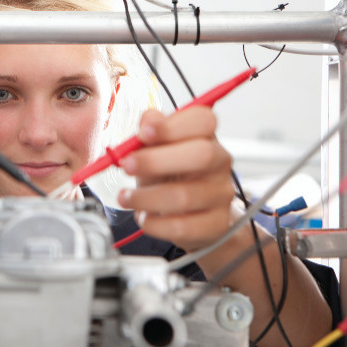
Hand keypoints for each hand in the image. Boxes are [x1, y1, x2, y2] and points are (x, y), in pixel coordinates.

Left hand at [117, 107, 232, 251]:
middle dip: (156, 161)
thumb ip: (150, 134)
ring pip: (185, 196)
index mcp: (206, 136)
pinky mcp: (216, 225)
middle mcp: (220, 162)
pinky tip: (143, 217)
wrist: (189, 216)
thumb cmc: (168, 176)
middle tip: (126, 166)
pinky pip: (182, 227)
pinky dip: (154, 224)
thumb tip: (147, 120)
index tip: (143, 133)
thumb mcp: (155, 151)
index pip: (203, 120)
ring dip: (146, 198)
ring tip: (125, 198)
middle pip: (202, 155)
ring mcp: (222, 195)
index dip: (173, 125)